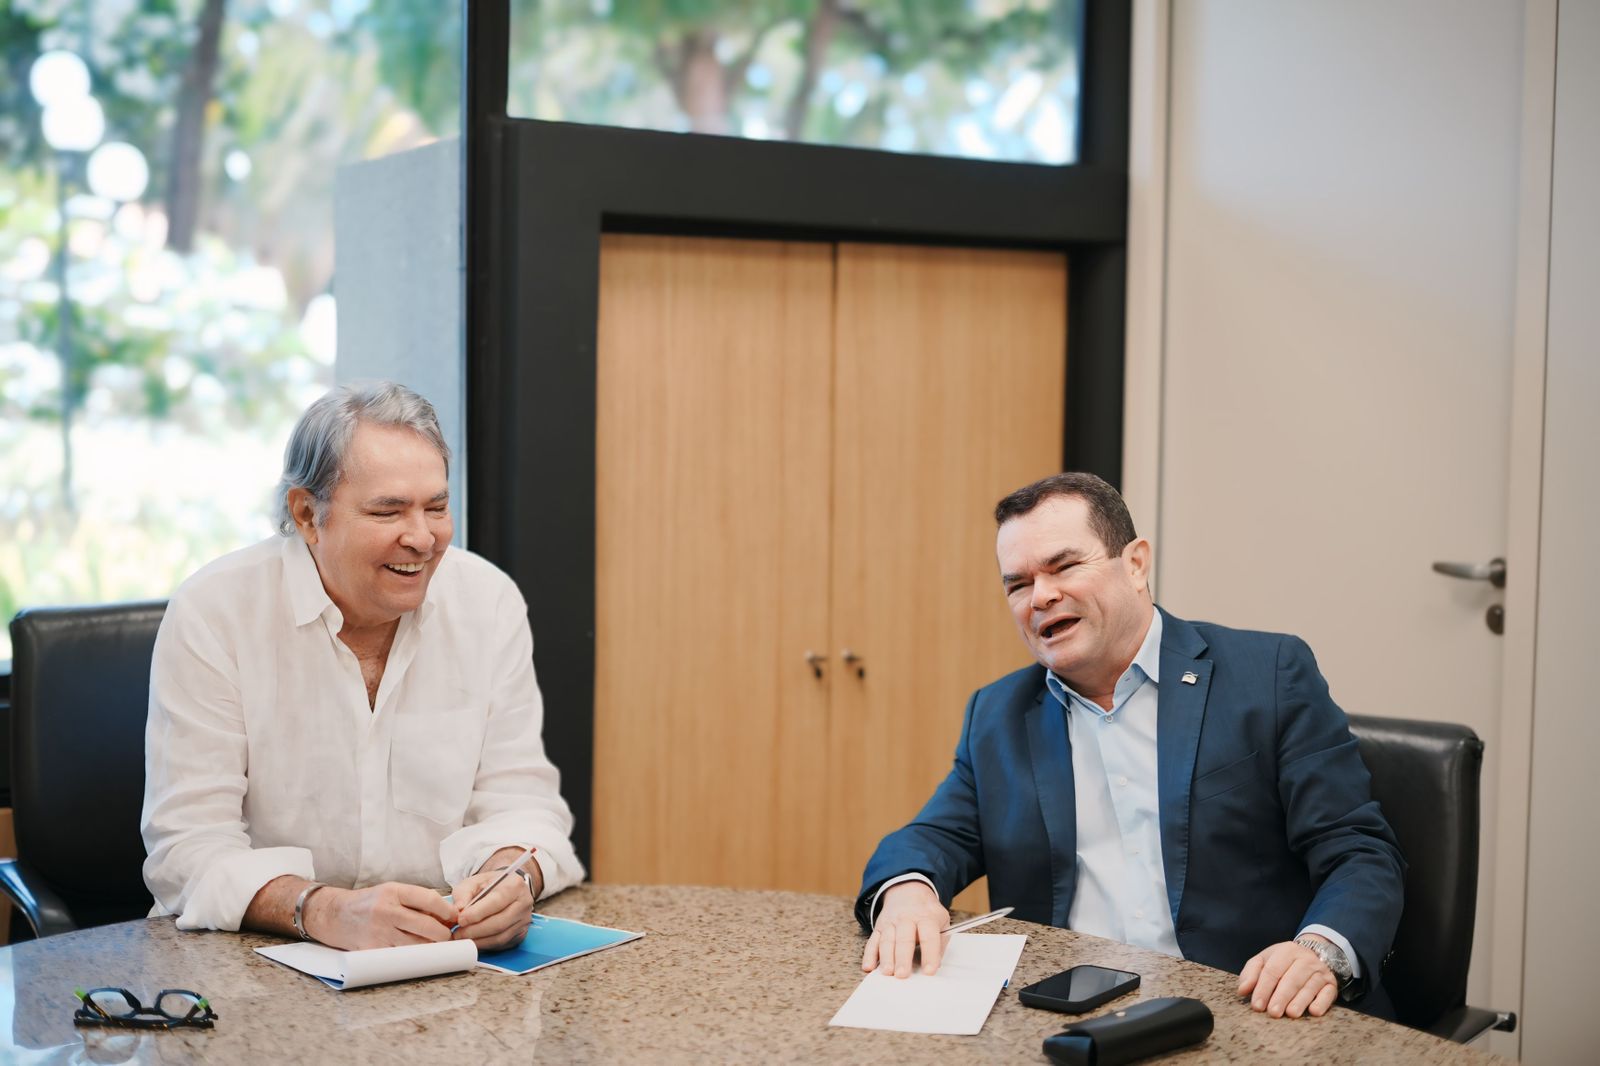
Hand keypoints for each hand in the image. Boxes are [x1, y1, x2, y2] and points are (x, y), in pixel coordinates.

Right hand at [306, 882, 455, 950]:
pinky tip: (417, 953)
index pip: (430, 900)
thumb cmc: (369, 902)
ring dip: (432, 948)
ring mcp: (379, 933)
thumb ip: (417, 900)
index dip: (448, 911)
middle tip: (448, 936)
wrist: (334, 915)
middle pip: (428, 926)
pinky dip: (413, 956)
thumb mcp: (392, 891)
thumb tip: (447, 915)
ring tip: (435, 945)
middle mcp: (387, 911)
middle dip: (444, 934)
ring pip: (417, 946)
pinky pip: (401, 956)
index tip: (455, 917)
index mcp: (394, 892)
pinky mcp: (373, 951)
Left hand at [450, 855, 541, 950]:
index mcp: (514, 885)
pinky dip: (484, 945)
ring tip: (463, 937)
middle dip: (475, 930)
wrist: (506, 889)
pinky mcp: (520, 934)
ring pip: (500, 937)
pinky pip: (501, 944)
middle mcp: (524, 903)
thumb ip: (464, 892)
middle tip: (458, 933)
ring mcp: (524, 920)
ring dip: (478, 940)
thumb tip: (459, 909)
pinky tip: (473, 940)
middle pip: (499, 923)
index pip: (497, 901)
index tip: (461, 919)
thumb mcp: (475, 881)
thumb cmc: (491, 885)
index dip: (477, 913)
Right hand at [861, 881, 948, 978]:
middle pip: (904, 939)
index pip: (928, 937)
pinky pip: (872, 941)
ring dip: (886, 958)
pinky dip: (869, 955)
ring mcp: (890, 922)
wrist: (908, 890)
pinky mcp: (879, 927)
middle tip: (902, 974)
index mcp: (926, 917)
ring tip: (887, 972)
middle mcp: (906, 919)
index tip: (929, 971)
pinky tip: (868, 966)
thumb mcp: (941, 920)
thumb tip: (936, 964)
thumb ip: (940, 942)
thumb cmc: (926, 912)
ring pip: (886, 941)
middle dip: (902, 958)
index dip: (929, 954)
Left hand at [1237, 937, 1339, 1017]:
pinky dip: (1321, 1002)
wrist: (1315, 955)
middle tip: (1273, 1013)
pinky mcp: (1331, 984)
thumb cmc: (1283, 962)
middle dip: (1281, 997)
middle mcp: (1305, 959)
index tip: (1257, 1005)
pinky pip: (1328, 994)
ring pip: (1309, 987)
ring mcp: (1320, 972)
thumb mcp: (1265, 960)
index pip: (1272, 970)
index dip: (1263, 988)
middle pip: (1291, 979)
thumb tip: (1242, 990)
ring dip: (1300, 1001)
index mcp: (1286, 950)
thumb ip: (1251, 973)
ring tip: (1291, 1014)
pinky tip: (1314, 1011)